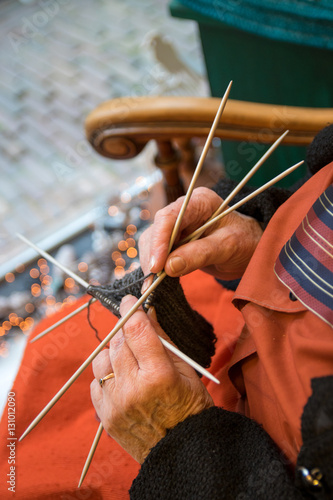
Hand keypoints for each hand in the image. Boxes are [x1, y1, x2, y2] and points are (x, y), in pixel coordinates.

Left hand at [90, 295, 213, 462]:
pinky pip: (96, 383)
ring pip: (101, 361)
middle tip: (133, 329)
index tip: (129, 300)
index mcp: (158, 375)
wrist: (181, 450)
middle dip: (124, 330)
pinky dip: (106, 375)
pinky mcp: (105, 416)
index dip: (132, 309)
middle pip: (117, 342)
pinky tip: (122, 378)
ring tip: (128, 358)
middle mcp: (133, 388)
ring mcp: (116, 404)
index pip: (136, 330)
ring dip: (113, 352)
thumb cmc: (190, 406)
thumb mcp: (185, 369)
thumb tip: (148, 310)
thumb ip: (162, 339)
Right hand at [139, 187, 262, 280]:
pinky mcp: (174, 241)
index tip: (156, 265)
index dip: (159, 240)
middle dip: (152, 255)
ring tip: (153, 283)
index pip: (169, 217)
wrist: (249, 249)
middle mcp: (183, 210)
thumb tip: (168, 266)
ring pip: (152, 241)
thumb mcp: (228, 247)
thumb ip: (200, 254)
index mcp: (199, 201)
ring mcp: (177, 225)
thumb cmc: (245, 242)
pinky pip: (157, 252)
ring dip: (151, 262)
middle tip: (152, 280)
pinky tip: (157, 280)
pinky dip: (156, 267)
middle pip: (156, 229)